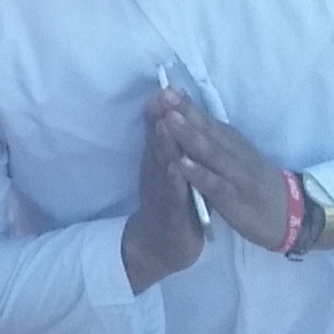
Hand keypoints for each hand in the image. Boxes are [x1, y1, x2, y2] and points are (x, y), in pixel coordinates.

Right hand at [121, 91, 204, 292]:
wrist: (159, 247)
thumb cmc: (171, 207)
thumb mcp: (171, 175)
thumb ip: (173, 150)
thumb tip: (176, 121)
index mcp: (160, 164)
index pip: (161, 133)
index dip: (163, 111)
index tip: (166, 86)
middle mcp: (157, 174)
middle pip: (159, 143)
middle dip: (160, 119)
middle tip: (161, 94)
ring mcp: (162, 194)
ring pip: (162, 165)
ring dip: (163, 144)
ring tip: (165, 122)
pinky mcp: (171, 215)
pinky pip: (172, 196)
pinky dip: (174, 181)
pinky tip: (176, 168)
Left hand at [161, 89, 291, 250]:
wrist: (290, 214)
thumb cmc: (253, 181)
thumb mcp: (235, 155)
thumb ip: (213, 138)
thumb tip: (187, 114)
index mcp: (230, 142)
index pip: (206, 119)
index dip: (187, 104)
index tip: (165, 86)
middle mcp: (233, 153)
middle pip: (207, 130)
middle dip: (185, 111)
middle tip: (164, 93)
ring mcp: (234, 174)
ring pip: (210, 152)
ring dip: (189, 135)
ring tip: (168, 119)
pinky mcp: (234, 198)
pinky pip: (215, 184)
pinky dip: (198, 174)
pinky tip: (181, 164)